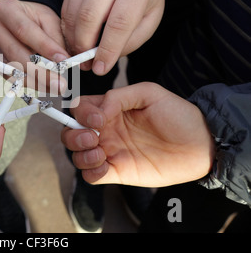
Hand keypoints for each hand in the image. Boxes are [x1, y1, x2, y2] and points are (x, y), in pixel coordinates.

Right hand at [0, 0, 68, 93]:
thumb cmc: (37, 19)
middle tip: (59, 83)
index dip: (44, 47)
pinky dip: (29, 84)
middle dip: (40, 71)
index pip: (24, 30)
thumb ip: (54, 39)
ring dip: (35, 81)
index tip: (62, 60)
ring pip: (12, 69)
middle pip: (15, 52)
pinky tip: (45, 87)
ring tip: (55, 87)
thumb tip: (62, 62)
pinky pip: (10, 77)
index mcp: (6, 9)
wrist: (23, 21)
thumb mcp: (49, 20)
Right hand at [61, 0, 164, 74]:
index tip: (101, 69)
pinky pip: (65, 11)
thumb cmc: (142, 2)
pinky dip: (68, 31)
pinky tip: (76, 41)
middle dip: (84, 45)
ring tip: (81, 55)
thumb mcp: (147, 23)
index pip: (119, 22)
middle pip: (89, 16)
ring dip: (73, 41)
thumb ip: (128, 42)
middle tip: (87, 64)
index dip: (108, 49)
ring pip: (73, 14)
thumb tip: (101, 61)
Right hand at [61, 82, 214, 186]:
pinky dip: (90, 172)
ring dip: (81, 153)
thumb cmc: (178, 115)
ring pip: (77, 155)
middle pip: (70, 132)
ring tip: (100, 151)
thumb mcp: (149, 93)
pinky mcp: (117, 172)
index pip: (79, 108)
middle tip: (93, 137)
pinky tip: (105, 166)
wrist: (200, 144)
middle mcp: (105, 130)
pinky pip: (91, 176)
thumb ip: (119, 96)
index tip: (99, 118)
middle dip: (73, 134)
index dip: (81, 113)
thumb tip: (99, 109)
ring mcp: (110, 151)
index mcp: (109, 110)